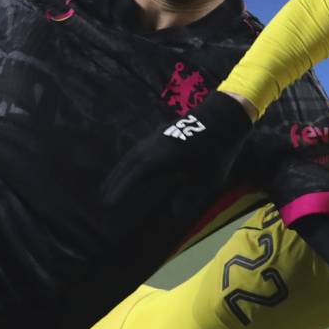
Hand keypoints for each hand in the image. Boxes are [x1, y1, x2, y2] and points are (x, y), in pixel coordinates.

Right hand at [100, 94, 253, 210]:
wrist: (225, 115)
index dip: (121, 188)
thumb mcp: (209, 178)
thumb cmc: (220, 149)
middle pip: (130, 162)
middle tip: (103, 198)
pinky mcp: (162, 133)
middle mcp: (157, 143)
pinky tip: (130, 170)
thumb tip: (173, 213)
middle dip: (115, 180)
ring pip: (133, 154)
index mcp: (166, 154)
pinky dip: (131, 161)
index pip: (137, 173)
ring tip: (111, 185)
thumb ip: (190, 196)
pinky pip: (140, 149)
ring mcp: (158, 136)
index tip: (109, 202)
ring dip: (121, 170)